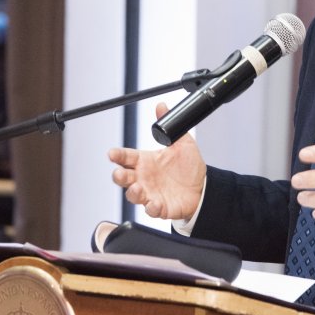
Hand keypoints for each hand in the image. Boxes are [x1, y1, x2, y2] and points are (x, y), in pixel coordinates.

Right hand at [108, 102, 206, 219]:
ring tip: (137, 188)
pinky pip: (151, 209)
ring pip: (133, 195)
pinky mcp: (159, 207)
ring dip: (133, 193)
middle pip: (123, 177)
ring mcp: (150, 193)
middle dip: (118, 175)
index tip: (112, 153)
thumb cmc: (188, 166)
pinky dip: (151, 208)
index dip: (117, 155)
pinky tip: (154, 204)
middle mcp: (144, 177)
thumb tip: (161, 106)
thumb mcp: (182, 142)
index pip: (126, 156)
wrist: (203, 187)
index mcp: (145, 161)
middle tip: (119, 173)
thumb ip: (169, 125)